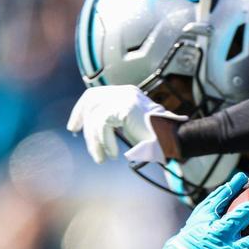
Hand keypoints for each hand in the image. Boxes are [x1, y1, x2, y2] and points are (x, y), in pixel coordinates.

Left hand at [67, 85, 186, 164]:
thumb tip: (90, 126)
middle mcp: (126, 91)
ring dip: (94, 140)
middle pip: (92, 99)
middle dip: (80, 116)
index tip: (76, 125)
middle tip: (74, 131)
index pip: (95, 94)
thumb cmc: (157, 137)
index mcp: (128, 93)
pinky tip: (111, 153)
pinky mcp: (125, 108)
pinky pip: (103, 125)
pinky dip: (104, 142)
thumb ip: (114, 119)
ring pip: (96, 116)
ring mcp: (126, 98)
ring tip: (100, 157)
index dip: (81, 109)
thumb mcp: (130, 125)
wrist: (174, 140)